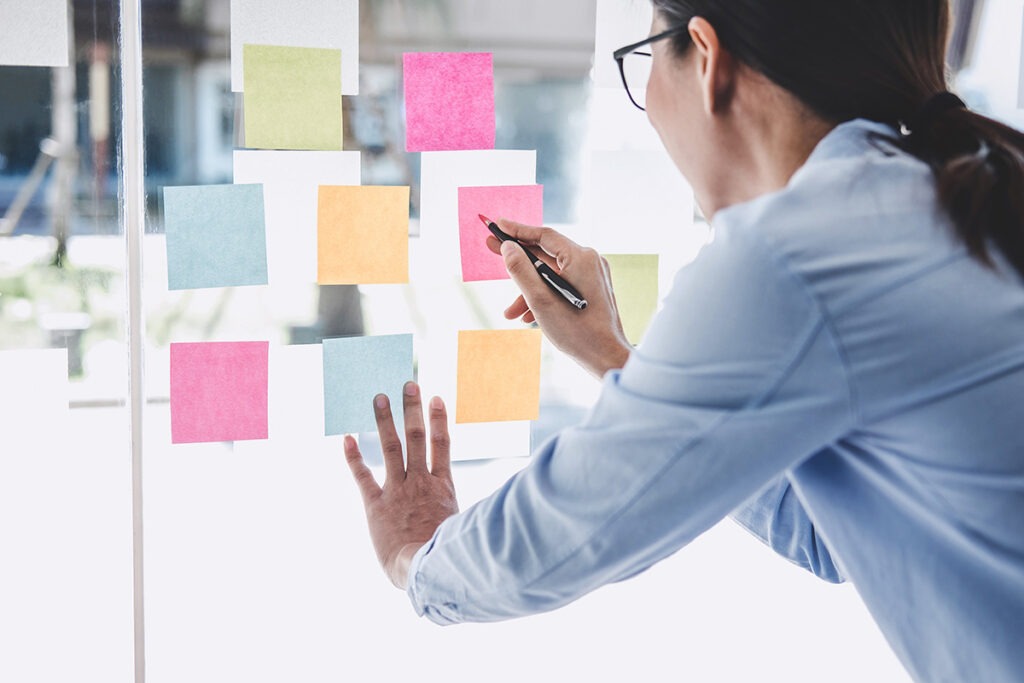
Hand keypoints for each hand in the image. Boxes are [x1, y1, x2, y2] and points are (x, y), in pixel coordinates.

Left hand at [343, 381, 458, 589]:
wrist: (426, 573)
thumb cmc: (451, 559)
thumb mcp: (468, 529)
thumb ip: (476, 512)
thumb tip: (510, 512)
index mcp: (443, 487)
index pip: (442, 445)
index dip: (439, 420)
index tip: (436, 398)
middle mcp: (420, 482)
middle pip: (416, 437)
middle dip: (412, 409)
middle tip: (407, 384)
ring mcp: (398, 491)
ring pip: (391, 447)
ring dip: (384, 421)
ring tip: (378, 397)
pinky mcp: (376, 505)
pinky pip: (363, 476)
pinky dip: (354, 457)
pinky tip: (346, 438)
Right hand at [486, 218, 631, 376]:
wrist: (606, 357)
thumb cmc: (576, 331)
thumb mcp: (540, 300)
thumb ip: (521, 270)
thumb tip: (508, 247)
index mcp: (581, 257)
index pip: (544, 235)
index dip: (518, 230)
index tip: (498, 224)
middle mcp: (590, 261)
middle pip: (546, 253)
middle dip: (518, 258)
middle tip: (491, 247)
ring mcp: (592, 275)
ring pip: (551, 274)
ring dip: (529, 289)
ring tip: (509, 312)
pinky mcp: (592, 289)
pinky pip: (561, 284)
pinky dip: (544, 295)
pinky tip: (528, 316)